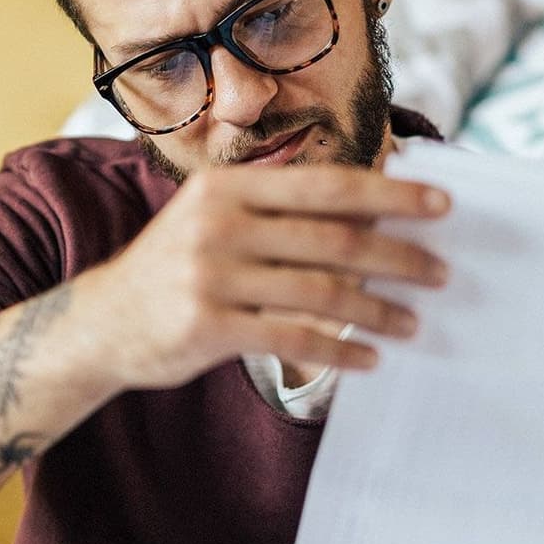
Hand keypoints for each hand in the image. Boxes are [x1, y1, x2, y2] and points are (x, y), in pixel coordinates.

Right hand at [76, 165, 450, 390]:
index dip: (389, 194)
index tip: (440, 205)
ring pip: (321, 291)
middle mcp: (218, 223)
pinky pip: (293, 338)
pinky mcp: (207, 326)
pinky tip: (368, 358)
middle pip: (333, 238)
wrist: (102, 323)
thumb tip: (375, 214)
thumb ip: (281, 213)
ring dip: (378, 309)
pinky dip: (339, 349)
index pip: (326, 185)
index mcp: (228, 187)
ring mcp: (210, 275)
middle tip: (441, 273)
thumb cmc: (178, 268)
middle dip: (398, 256)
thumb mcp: (217, 220)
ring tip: (413, 321)